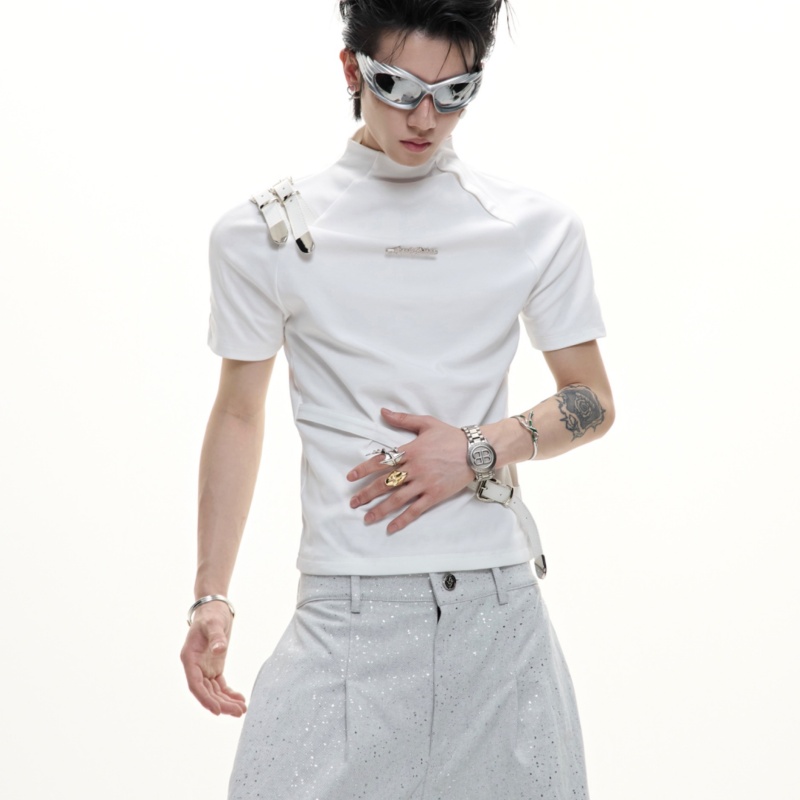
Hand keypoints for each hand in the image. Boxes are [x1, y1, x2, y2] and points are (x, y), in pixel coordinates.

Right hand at [180, 602, 246, 716]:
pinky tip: (240, 699)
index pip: (195, 684)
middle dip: (221, 704)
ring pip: (214, 691)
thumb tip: (219, 650)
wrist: (214, 608)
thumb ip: (216, 637)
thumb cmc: (211, 614)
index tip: (218, 710)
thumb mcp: (214, 623)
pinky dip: (229, 693)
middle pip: (206, 692)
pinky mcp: (214, 667)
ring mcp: (204, 668)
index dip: (205, 699)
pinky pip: (220, 685)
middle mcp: (194, 667)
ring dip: (227, 702)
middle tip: (239, 712)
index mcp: (189, 658)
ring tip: (242, 710)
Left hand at [347, 408, 473, 532]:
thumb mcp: (426, 423)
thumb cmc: (451, 436)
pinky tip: (391, 527)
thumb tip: (383, 412)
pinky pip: (416, 510)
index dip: (364, 470)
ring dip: (380, 509)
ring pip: (397, 499)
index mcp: (410, 451)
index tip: (350, 477)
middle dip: (366, 494)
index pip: (381, 461)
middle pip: (385, 483)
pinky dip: (403, 519)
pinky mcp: (435, 495)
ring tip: (366, 518)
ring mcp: (424, 483)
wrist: (475, 451)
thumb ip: (403, 419)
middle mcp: (414, 469)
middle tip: (353, 502)